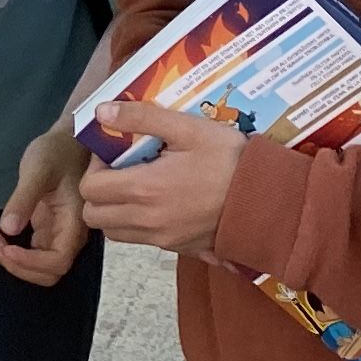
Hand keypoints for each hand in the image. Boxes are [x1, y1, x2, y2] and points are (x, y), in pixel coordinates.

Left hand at [0, 124, 94, 287]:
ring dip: (12, 260)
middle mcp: (70, 234)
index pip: (57, 261)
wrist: (69, 140)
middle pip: (48, 272)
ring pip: (39, 267)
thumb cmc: (57, 151)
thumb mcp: (38, 169)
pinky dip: (12, 250)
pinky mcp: (48, 230)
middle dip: (17, 265)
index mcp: (75, 222)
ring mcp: (60, 234)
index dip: (30, 263)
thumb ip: (24, 198)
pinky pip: (32, 253)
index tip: (4, 246)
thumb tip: (9, 229)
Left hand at [73, 96, 245, 255]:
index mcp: (143, 189)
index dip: (94, 167)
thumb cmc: (231, 161)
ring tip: (138, 186)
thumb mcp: (189, 128)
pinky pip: (142, 240)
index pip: (90, 188)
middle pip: (95, 216)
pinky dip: (138, 224)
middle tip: (121, 171)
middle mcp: (147, 220)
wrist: (271, 200)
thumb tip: (102, 113)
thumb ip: (142, 118)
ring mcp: (162, 238)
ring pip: (115, 232)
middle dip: (99, 192)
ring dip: (115, 211)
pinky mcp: (178, 248)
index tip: (113, 153)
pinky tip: (160, 202)